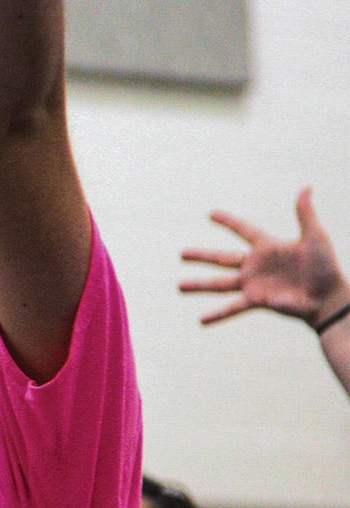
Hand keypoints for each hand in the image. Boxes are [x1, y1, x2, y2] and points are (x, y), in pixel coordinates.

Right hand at [180, 187, 349, 326]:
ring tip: (179, 286)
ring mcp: (253, 284)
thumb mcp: (315, 237)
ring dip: (199, 285)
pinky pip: (233, 307)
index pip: (244, 230)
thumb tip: (305, 187)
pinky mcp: (256, 300)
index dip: (228, 222)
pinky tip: (200, 320)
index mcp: (267, 247)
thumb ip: (305, 214)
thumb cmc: (325, 266)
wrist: (328, 297)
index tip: (211, 214)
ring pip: (219, 283)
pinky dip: (217, 314)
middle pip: (222, 258)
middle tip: (181, 253)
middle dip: (201, 255)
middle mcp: (255, 265)